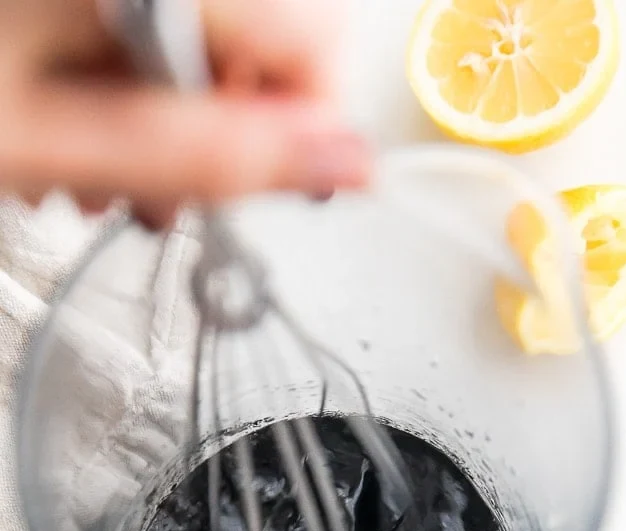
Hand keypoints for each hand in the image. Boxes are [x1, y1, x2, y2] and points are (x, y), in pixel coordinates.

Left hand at [0, 0, 368, 216]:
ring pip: (210, 25)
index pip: (316, 37)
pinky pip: (156, 16)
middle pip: (266, 27)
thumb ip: (206, 155)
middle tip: (155, 182)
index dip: (301, 127)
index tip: (260, 180)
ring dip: (169, 107)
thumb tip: (339, 165)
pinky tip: (79, 103)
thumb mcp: (49, 137)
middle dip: (224, 121)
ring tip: (97, 158)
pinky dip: (131, 69)